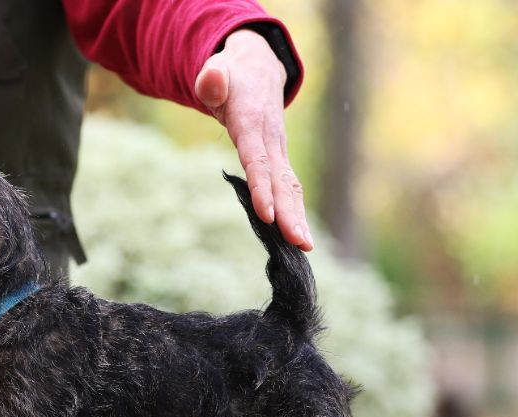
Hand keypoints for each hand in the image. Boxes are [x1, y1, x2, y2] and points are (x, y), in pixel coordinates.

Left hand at [195, 29, 311, 250]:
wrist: (258, 68)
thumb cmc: (230, 75)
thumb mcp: (215, 72)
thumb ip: (211, 80)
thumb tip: (211, 79)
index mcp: (252, 124)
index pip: (257, 160)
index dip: (262, 188)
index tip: (267, 216)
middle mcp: (270, 141)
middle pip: (280, 180)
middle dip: (290, 213)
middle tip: (299, 243)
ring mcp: (279, 150)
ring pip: (290, 186)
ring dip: (298, 216)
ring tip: (305, 247)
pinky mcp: (279, 159)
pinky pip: (288, 187)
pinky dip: (295, 211)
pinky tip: (298, 237)